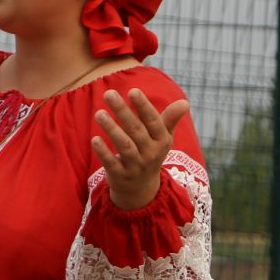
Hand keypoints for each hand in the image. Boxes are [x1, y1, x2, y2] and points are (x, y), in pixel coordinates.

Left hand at [90, 87, 189, 209]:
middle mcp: (150, 153)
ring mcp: (135, 166)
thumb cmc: (151, 152)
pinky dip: (103, 152)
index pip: (153, 122)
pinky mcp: (120, 175)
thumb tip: (184, 102)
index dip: (144, 106)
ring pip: (124, 146)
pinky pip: (111, 163)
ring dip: (111, 129)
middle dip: (123, 111)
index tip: (133, 91)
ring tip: (99, 113)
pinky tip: (94, 139)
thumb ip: (170, 119)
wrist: (141, 188)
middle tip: (109, 93)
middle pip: (136, 130)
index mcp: (162, 141)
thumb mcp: (163, 138)